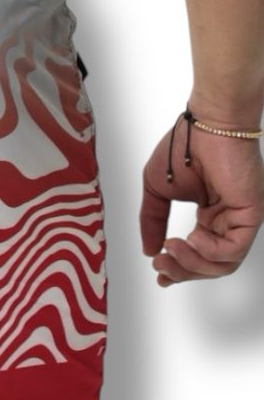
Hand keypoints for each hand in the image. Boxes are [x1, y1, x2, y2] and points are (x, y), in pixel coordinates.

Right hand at [140, 114, 263, 285]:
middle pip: (210, 266)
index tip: (159, 274)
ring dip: (193, 264)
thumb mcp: (157, 189)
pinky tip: (192, 240)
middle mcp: (227, 221)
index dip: (179, 270)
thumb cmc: (184, 147)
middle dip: (182, 271)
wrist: (205, 125)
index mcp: (210, 216)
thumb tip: (149, 248)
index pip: (199, 255)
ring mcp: (241, 220)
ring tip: (172, 249)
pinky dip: (210, 252)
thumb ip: (152, 220)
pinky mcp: (251, 215)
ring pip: (223, 264)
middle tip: (161, 264)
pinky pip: (234, 250)